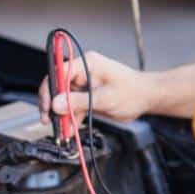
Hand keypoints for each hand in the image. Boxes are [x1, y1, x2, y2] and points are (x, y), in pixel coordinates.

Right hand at [38, 51, 155, 122]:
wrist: (146, 98)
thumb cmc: (133, 91)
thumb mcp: (105, 98)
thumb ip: (80, 101)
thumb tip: (56, 104)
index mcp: (87, 63)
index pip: (59, 72)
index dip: (50, 89)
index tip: (48, 106)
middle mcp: (83, 71)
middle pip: (58, 86)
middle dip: (52, 105)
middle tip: (49, 121)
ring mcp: (84, 84)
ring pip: (63, 99)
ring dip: (61, 115)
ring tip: (62, 130)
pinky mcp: (86, 96)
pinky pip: (72, 107)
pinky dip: (70, 118)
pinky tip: (69, 129)